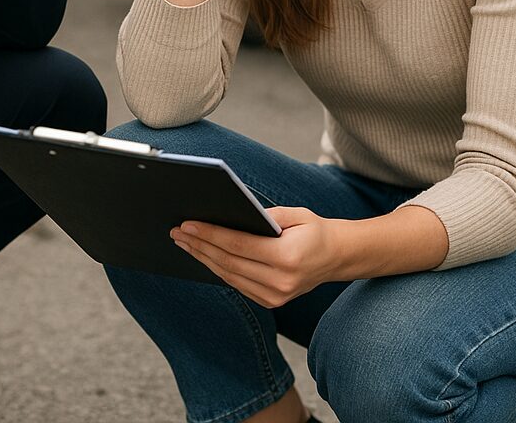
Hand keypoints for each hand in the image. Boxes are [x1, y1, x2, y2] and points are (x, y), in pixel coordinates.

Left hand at [171, 206, 339, 307]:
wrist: (338, 257)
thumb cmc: (314, 230)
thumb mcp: (295, 214)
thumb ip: (264, 215)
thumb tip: (228, 213)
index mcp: (287, 257)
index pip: (238, 245)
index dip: (210, 234)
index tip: (187, 224)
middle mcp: (281, 281)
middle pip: (229, 262)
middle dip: (200, 245)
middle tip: (178, 231)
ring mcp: (276, 296)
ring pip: (229, 276)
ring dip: (203, 258)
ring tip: (184, 242)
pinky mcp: (272, 302)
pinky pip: (237, 284)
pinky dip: (218, 269)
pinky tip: (204, 256)